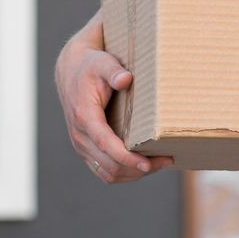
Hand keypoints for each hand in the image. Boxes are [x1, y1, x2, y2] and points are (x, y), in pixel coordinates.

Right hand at [54, 40, 170, 183]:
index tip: (147, 164)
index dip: (126, 158)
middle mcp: (80, 135)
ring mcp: (82, 145)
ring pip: (107, 173)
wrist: (71, 73)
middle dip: (138, 168)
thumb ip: (113, 71)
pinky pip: (104, 170)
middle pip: (109, 164)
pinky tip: (143, 166)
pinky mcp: (86, 149)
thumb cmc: (91, 67)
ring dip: (133, 174)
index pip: (105, 144)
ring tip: (159, 165)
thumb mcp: (102, 63)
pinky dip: (124, 173)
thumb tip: (126, 79)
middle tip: (167, 161)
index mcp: (84, 116)